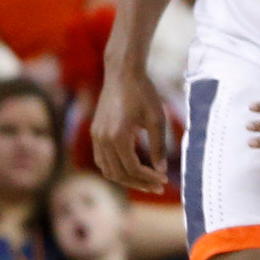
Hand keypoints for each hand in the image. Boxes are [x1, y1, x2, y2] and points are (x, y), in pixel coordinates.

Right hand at [91, 61, 169, 191]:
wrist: (122, 73)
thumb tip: (161, 170)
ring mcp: (96, 136)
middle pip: (119, 173)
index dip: (149, 178)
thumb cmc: (144, 93)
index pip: (132, 168)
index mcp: (118, 136)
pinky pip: (102, 159)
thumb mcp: (157, 119)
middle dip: (139, 183)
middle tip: (158, 186)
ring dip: (127, 178)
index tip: (164, 180)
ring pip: (108, 169)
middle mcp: (103, 139)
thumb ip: (159, 146)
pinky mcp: (95, 133)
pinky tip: (132, 170)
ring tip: (147, 181)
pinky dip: (116, 169)